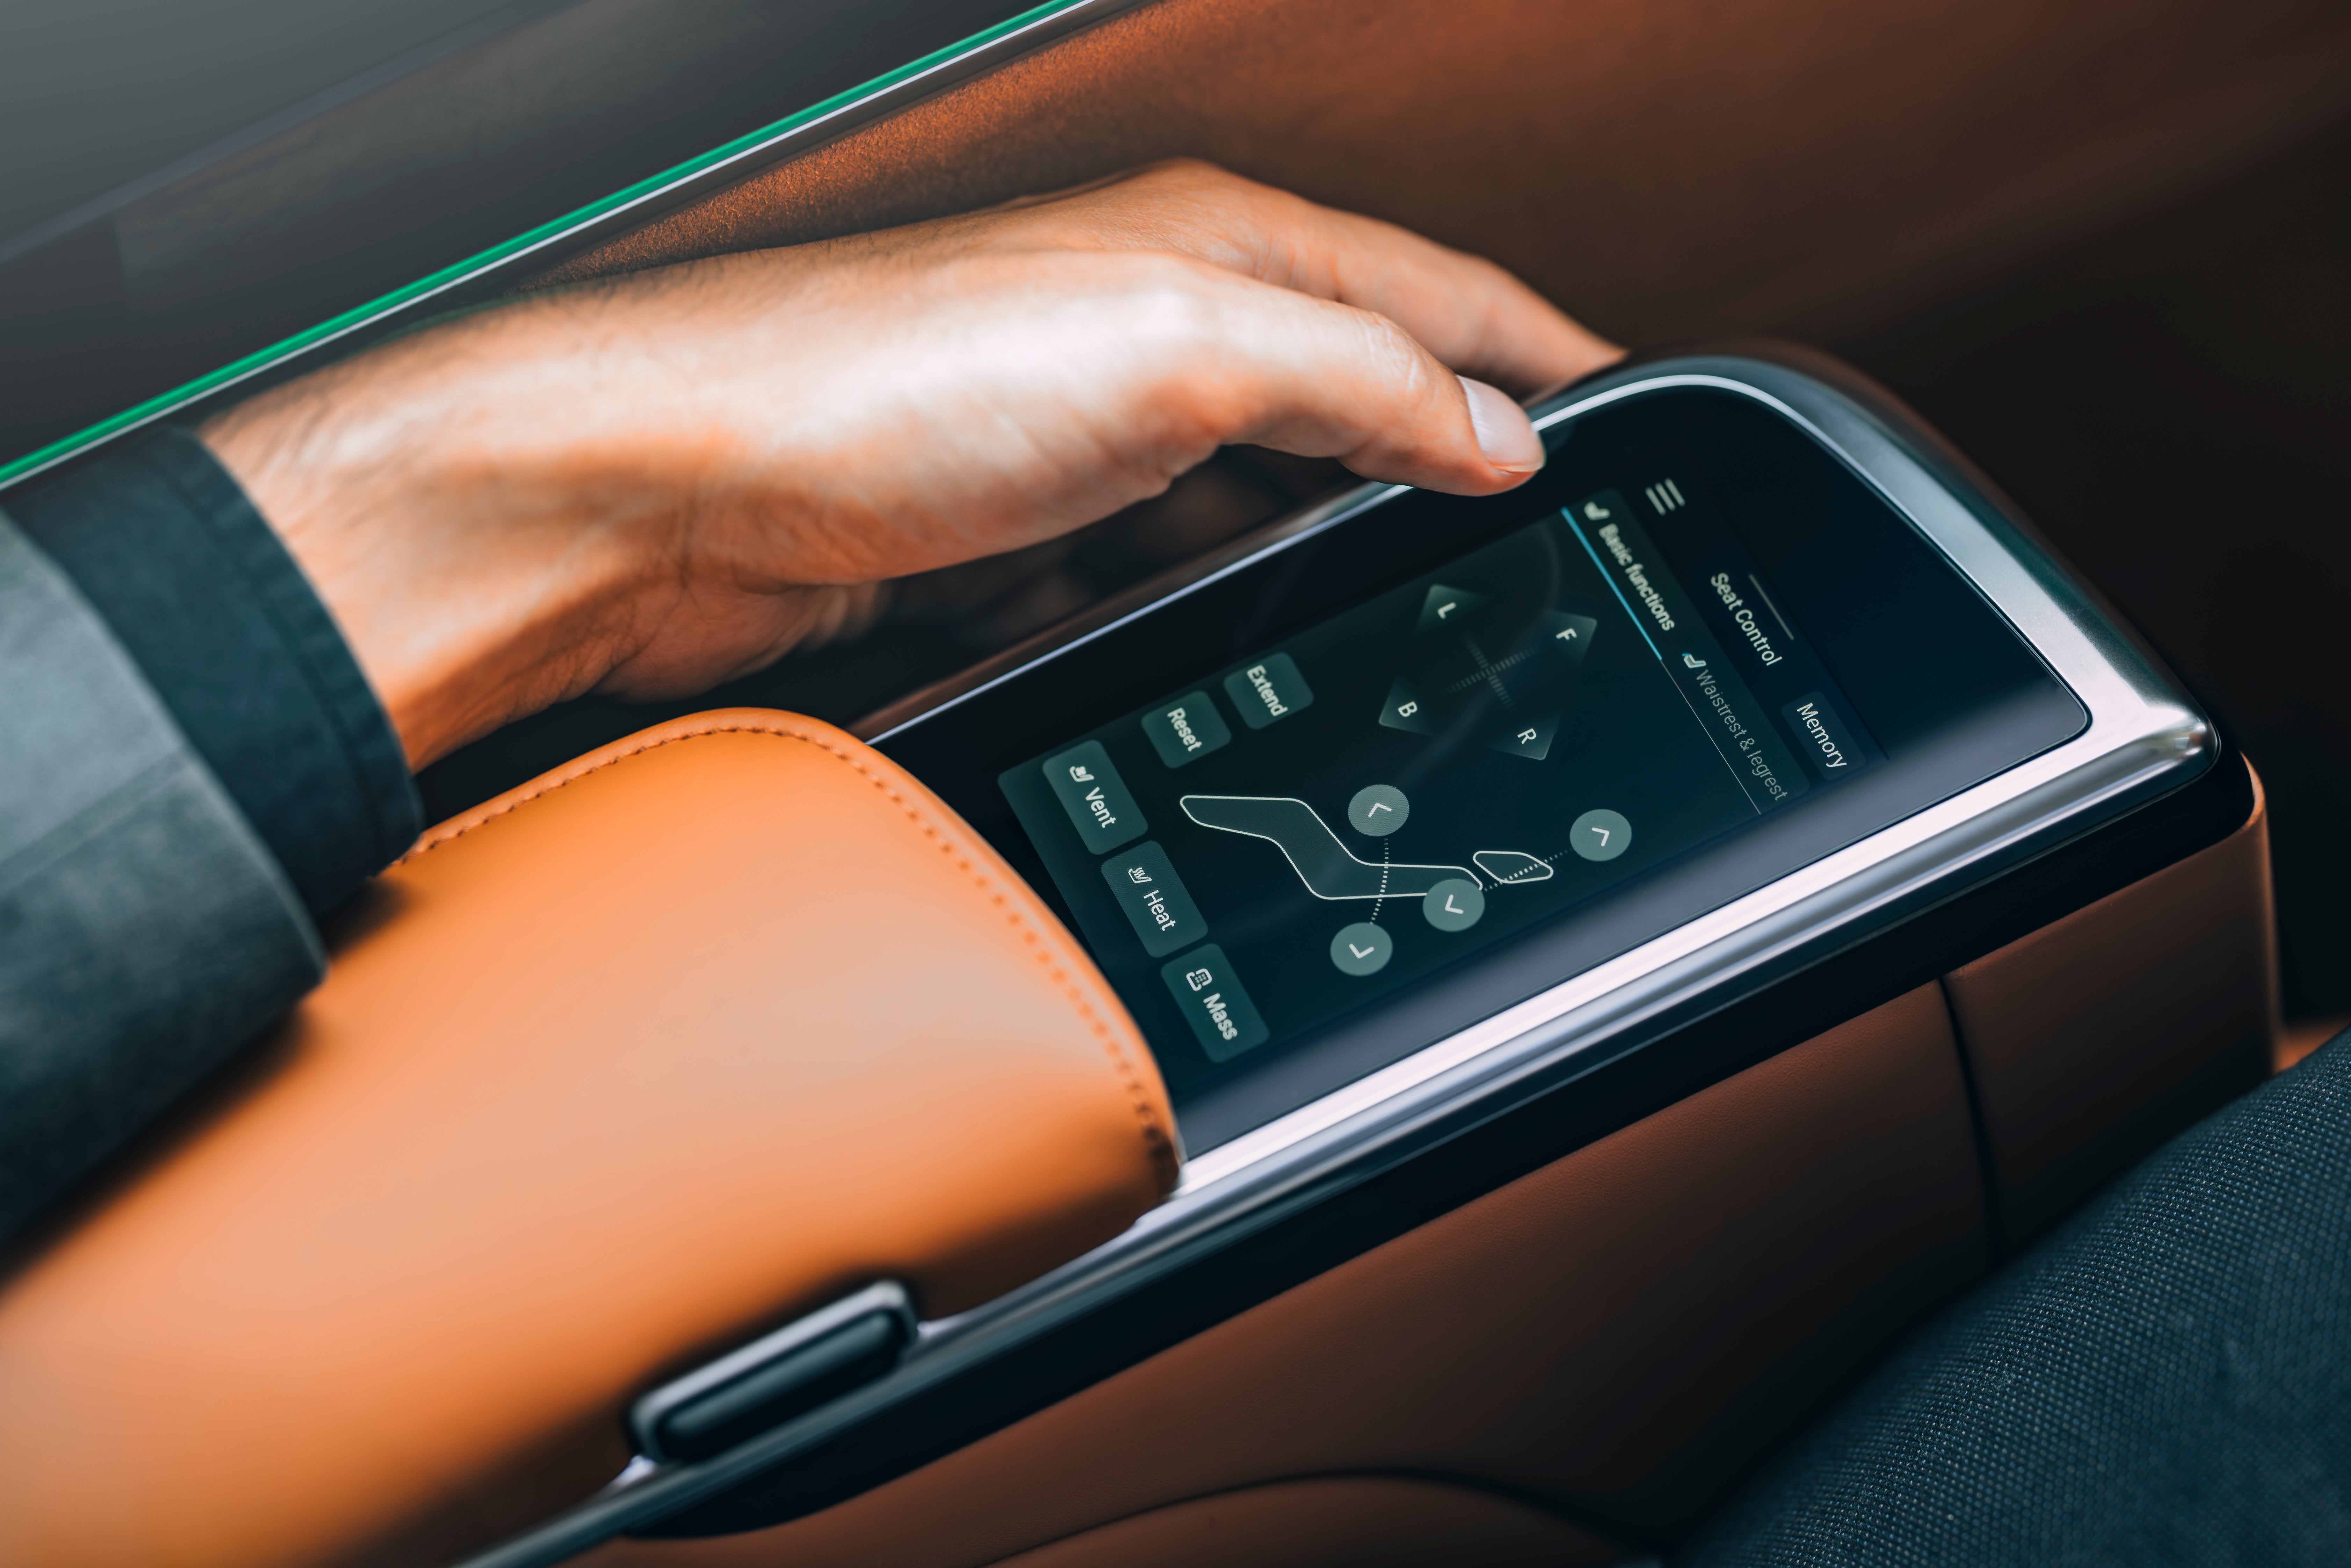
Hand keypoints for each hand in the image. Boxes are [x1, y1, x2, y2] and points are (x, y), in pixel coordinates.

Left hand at [201, 160, 1618, 766]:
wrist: (673, 491)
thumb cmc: (881, 378)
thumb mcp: (1174, 346)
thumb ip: (1353, 381)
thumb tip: (1494, 430)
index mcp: (1212, 253)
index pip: (1432, 297)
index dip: (1543, 353)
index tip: (1637, 409)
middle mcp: (1149, 330)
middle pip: (1349, 399)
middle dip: (1442, 464)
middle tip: (1534, 543)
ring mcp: (1081, 435)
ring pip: (1249, 501)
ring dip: (1312, 553)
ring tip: (1391, 616)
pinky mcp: (1012, 531)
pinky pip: (1149, 577)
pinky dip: (1190, 611)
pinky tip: (1210, 643)